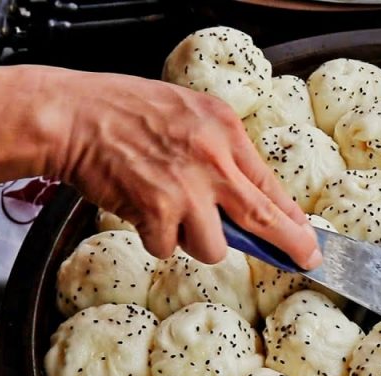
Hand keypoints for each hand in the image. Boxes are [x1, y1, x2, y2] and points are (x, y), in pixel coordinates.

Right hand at [46, 70, 321, 267]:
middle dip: (290, 244)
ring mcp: (186, 187)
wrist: (72, 115)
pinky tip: (140, 210)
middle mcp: (212, 158)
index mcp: (224, 129)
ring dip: (195, 242)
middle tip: (307, 260)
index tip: (307, 235)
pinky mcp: (157, 211)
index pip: (270, 182)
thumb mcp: (188, 114)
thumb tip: (249, 196)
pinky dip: (154, 238)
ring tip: (170, 214)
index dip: (292, 216)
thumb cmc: (123, 111)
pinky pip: (168, 248)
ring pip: (214, 247)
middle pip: (264, 217)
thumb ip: (220, 152)